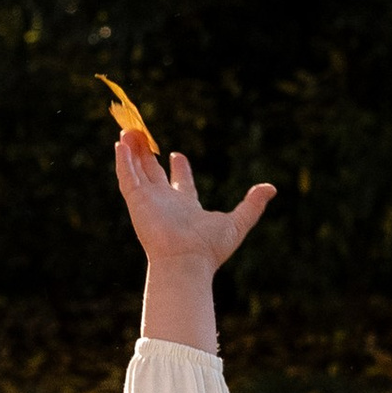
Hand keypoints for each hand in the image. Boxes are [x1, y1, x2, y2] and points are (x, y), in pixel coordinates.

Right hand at [120, 131, 274, 353]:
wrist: (186, 261)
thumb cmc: (210, 248)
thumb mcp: (238, 222)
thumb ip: (253, 205)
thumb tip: (271, 188)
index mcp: (186, 207)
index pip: (181, 183)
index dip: (179, 167)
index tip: (177, 154)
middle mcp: (165, 203)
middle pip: (153, 173)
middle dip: (147, 154)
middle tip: (143, 136)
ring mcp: (149, 202)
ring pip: (137, 171)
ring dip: (132, 152)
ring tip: (127, 131)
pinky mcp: (137, 202)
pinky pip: (126, 177)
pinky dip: (122, 161)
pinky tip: (120, 145)